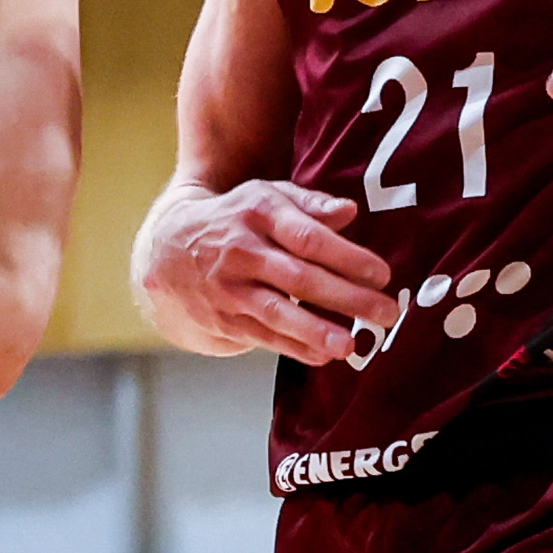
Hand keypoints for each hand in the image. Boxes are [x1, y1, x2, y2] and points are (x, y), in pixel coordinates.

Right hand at [132, 180, 398, 365]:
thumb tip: (349, 212)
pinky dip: (294, 347)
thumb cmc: (236, 220)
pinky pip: (262, 335)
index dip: (347, 257)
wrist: (167, 249)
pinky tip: (323, 355)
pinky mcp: (222, 317)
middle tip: (386, 312)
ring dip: (316, 330)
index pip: (309, 236)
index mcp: (259, 212)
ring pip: (277, 311)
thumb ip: (310, 204)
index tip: (382, 274)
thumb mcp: (266, 197)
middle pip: (300, 276)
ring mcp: (229, 286)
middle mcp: (242, 249)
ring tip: (350, 345)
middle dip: (346, 297)